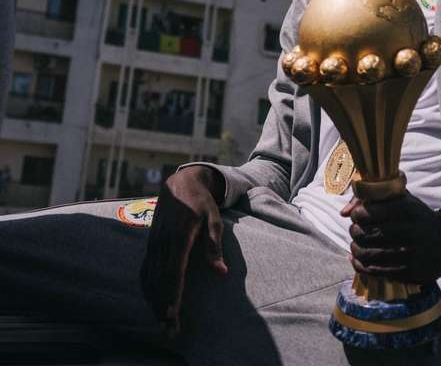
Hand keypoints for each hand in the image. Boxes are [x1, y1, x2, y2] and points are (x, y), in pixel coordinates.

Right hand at [140, 166, 227, 333]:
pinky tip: (151, 301)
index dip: (172, 294)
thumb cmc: (201, 201)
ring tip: (161, 322)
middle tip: (169, 329)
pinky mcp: (151, 243)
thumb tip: (221, 272)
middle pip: (160, 280)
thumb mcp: (214, 218)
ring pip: (150, 277)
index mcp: (179, 236)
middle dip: (163, 306)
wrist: (180, 183)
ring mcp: (154, 243)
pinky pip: (146, 269)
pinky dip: (147, 288)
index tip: (172, 314)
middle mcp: (162, 242)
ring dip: (154, 301)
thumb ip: (214, 245)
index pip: (174, 272)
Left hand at [340, 192, 440, 284]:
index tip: (357, 216)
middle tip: (355, 231)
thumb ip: (374, 198)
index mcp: (408, 210)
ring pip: (369, 255)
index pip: (370, 212)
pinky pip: (376, 271)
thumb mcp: (404, 201)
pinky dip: (361, 266)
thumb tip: (344, 213)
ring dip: (356, 250)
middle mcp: (410, 231)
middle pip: (367, 235)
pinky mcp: (409, 273)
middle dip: (355, 232)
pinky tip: (358, 259)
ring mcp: (410, 254)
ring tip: (356, 245)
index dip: (357, 215)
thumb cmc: (418, 218)